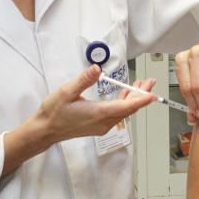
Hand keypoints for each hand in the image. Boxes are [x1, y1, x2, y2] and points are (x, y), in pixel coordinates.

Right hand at [34, 65, 154, 144]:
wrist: (45, 130)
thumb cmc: (54, 111)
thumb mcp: (67, 91)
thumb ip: (84, 80)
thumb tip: (97, 68)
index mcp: (98, 113)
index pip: (126, 107)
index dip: (141, 100)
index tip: (153, 95)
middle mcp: (104, 122)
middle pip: (128, 109)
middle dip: (141, 95)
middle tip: (149, 82)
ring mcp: (102, 126)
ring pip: (124, 112)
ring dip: (133, 99)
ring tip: (141, 85)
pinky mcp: (99, 126)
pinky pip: (117, 114)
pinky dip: (124, 104)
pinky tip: (125, 94)